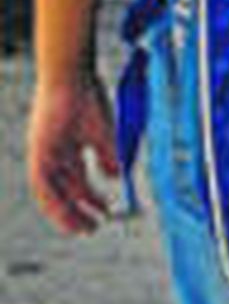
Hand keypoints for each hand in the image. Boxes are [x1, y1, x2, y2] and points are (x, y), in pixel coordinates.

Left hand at [29, 74, 118, 234]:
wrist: (70, 75)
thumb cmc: (88, 95)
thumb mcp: (103, 131)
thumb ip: (109, 154)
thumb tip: (116, 176)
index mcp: (70, 147)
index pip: (78, 181)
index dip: (90, 200)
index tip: (104, 213)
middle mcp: (55, 155)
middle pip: (65, 192)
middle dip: (79, 212)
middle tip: (94, 228)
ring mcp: (44, 155)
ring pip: (51, 194)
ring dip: (66, 214)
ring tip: (83, 228)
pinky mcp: (36, 154)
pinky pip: (41, 187)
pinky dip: (53, 203)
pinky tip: (66, 214)